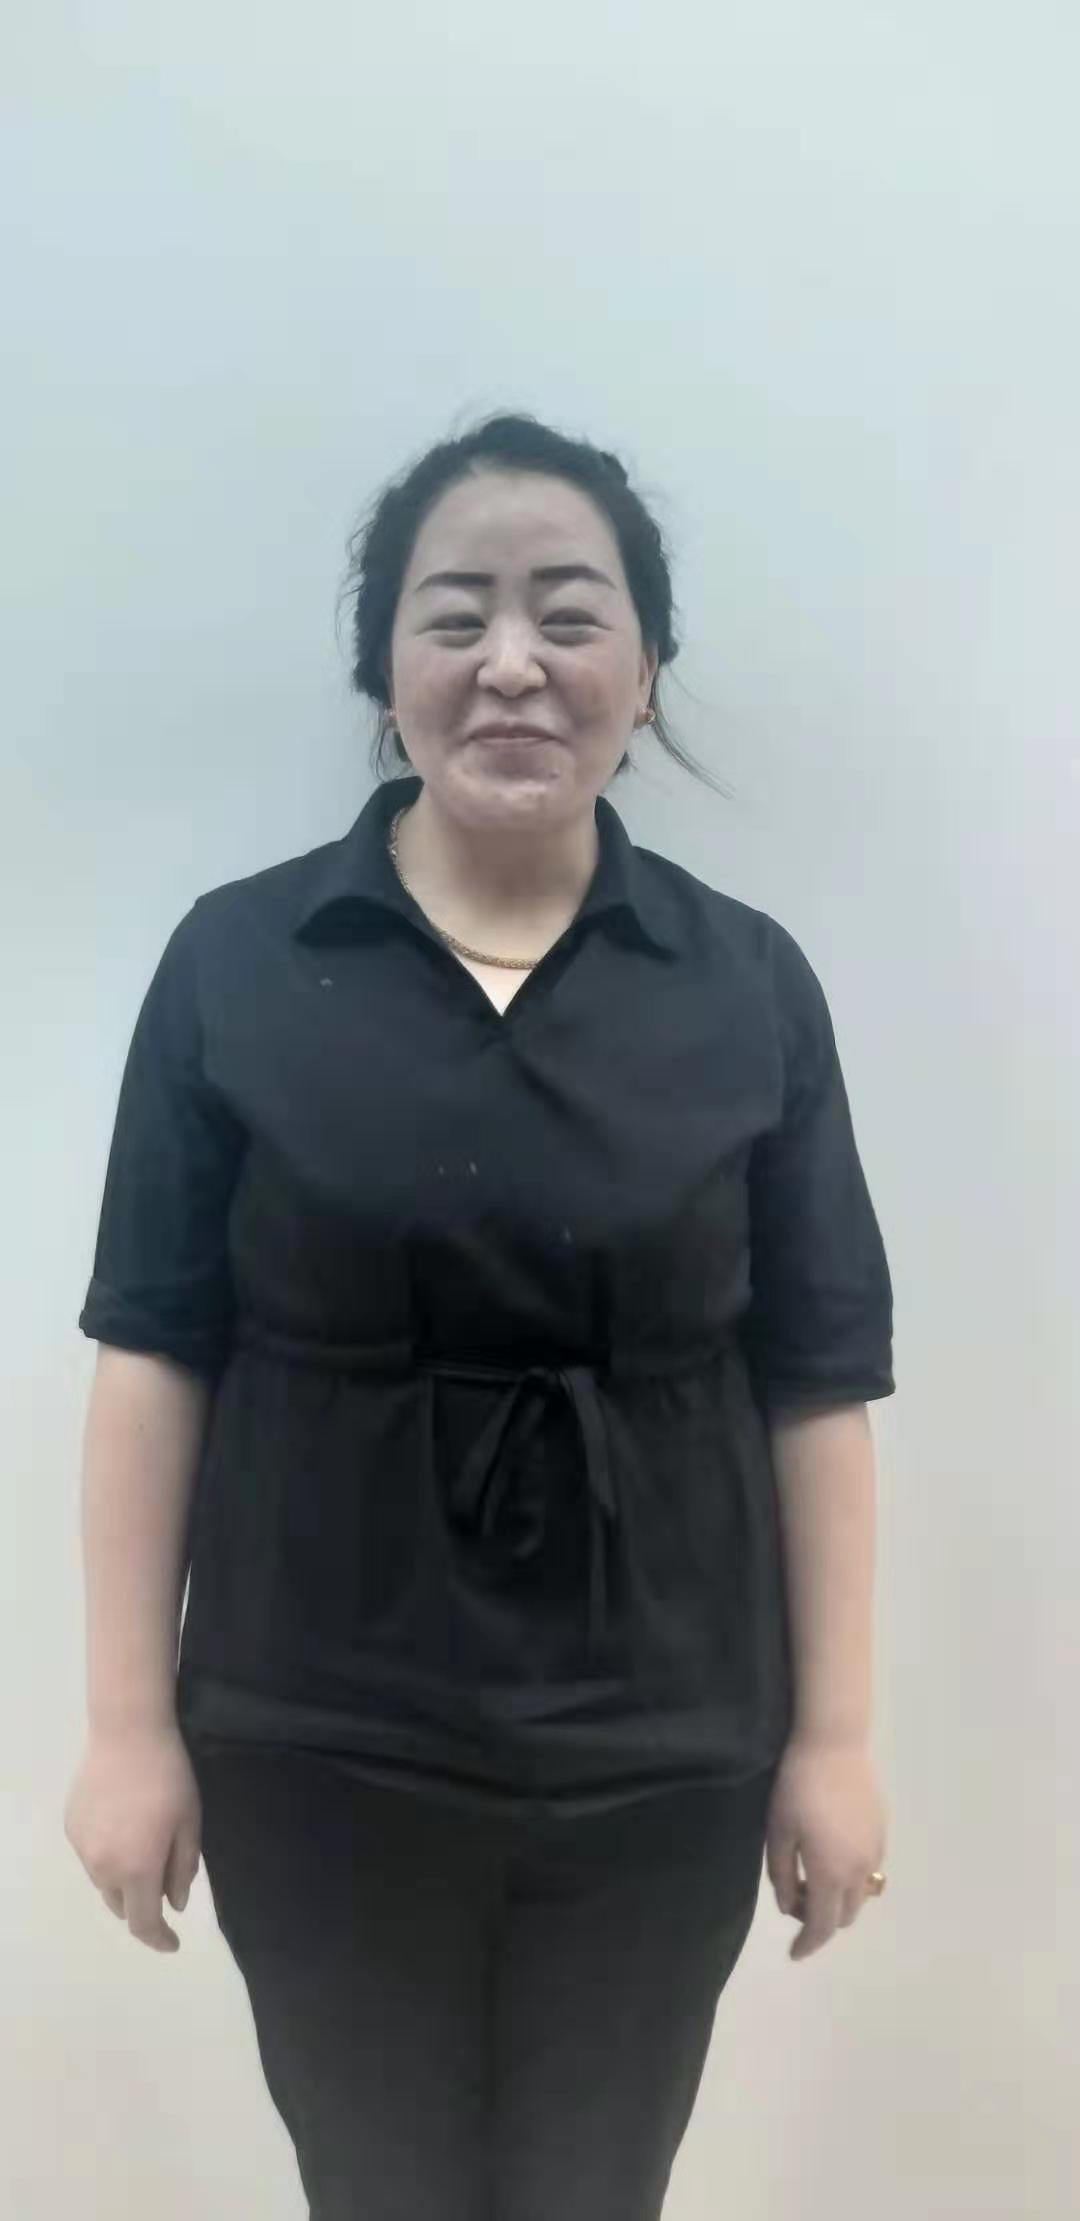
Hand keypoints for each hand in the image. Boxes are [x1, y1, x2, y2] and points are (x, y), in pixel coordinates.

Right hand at [64, 1725, 201, 1953]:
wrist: (128, 1733)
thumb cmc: (169, 1777)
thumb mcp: (189, 1824)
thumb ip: (182, 1870)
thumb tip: (173, 1904)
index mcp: (137, 1870)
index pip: (143, 1923)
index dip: (158, 1939)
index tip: (173, 1943)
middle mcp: (103, 1867)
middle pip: (121, 1905)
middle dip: (142, 1905)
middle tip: (163, 1882)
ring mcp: (82, 1848)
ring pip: (104, 1881)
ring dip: (123, 1879)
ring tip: (143, 1845)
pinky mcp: (71, 1827)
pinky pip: (91, 1855)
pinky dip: (108, 1854)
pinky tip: (122, 1825)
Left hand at [766, 1737, 885, 1961]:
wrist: (834, 1744)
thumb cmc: (797, 1787)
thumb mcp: (778, 1832)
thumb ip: (782, 1875)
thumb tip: (789, 1905)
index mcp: (830, 1874)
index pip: (822, 1926)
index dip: (808, 1945)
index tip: (793, 1953)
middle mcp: (859, 1871)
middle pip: (844, 1915)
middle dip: (820, 1920)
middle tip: (794, 1898)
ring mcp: (875, 1852)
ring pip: (860, 1895)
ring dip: (838, 1899)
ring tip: (812, 1877)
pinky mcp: (882, 1832)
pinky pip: (868, 1870)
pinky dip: (851, 1877)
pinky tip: (832, 1853)